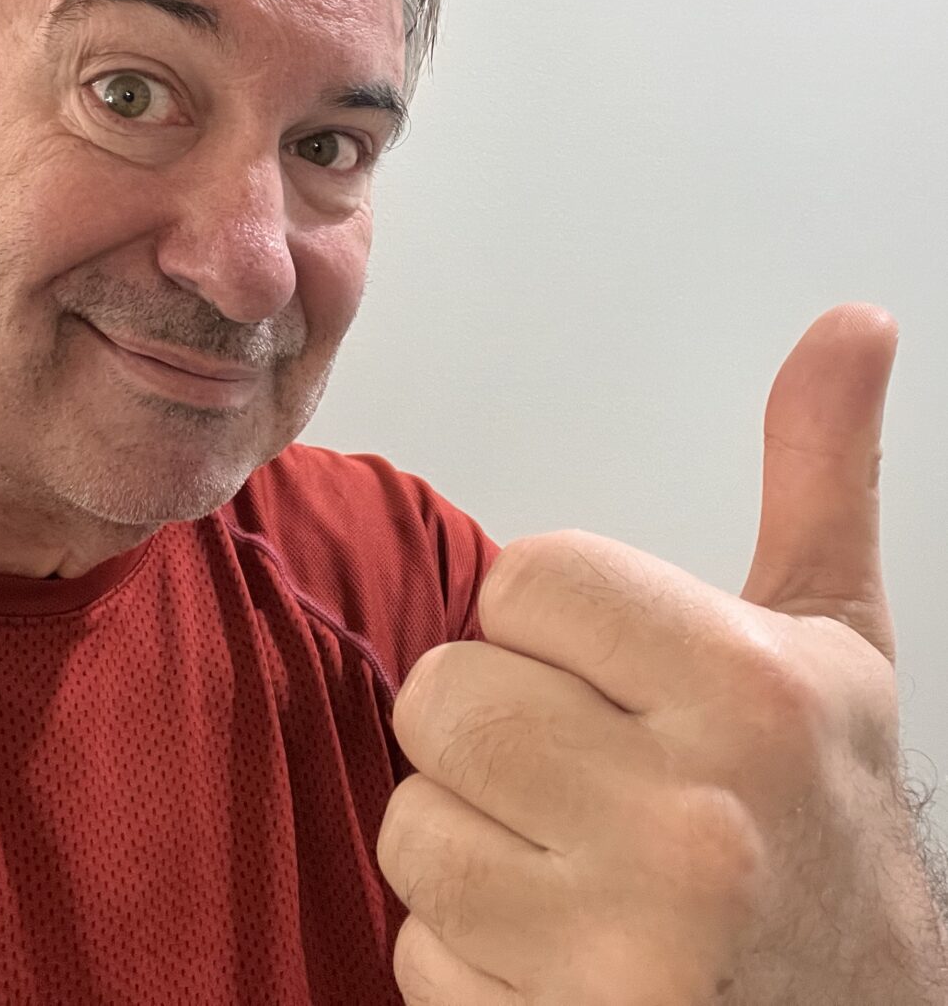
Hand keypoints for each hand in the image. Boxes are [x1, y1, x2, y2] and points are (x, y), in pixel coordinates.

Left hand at [377, 303, 946, 1003]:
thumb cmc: (830, 825)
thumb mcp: (838, 638)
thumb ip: (820, 470)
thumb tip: (851, 321)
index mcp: (751, 690)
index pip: (523, 579)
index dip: (548, 621)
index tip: (606, 670)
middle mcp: (691, 820)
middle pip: (444, 695)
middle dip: (494, 722)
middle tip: (579, 767)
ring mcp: (621, 953)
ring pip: (413, 822)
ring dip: (471, 834)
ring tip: (570, 858)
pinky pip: (417, 948)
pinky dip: (468, 949)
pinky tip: (560, 950)